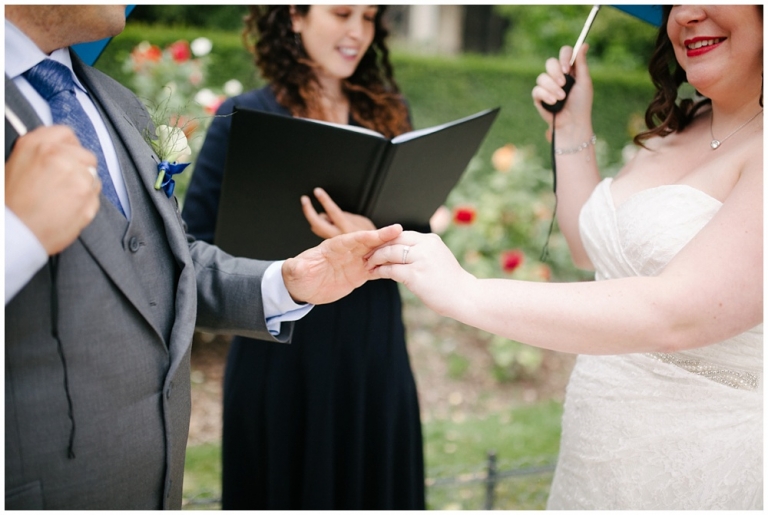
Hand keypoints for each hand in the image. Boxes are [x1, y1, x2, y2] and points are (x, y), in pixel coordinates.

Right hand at [5, 126, 100, 254]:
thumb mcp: (15, 166)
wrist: (14, 233)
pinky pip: (95, 196)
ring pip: (92, 177)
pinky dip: (86, 203)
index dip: (69, 146)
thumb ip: (40, 154)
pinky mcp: (88, 197)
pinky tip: (67, 210)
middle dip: (79, 168)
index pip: (66, 134)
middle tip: (64, 183)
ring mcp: (77, 177)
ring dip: (82, 186)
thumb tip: (58, 152)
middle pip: (86, 156)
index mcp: (36, 145)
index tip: (68, 155)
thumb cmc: (11, 205)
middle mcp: (59, 157)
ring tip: (61, 199)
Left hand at [282, 223, 401, 304]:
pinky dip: (386, 268)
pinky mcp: (357, 275)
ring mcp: (354, 263)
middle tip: (405, 234)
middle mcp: (347, 252)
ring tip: (408, 250)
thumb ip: (297, 266)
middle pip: (370, 244)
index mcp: (334, 247)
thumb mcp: (294, 271)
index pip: (356, 239)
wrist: (301, 288)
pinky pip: (375, 270)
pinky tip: (399, 267)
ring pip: (375, 255)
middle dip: (387, 239)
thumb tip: (295, 265)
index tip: (390, 230)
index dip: (374, 235)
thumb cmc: (296, 276)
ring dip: (390, 252)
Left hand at [301, 187, 375, 238]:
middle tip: (305, 200)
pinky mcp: (331, 245)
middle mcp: (337, 236)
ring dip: (316, 218)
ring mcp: (332, 241)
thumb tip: (333, 213)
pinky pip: (322, 232)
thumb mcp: (362, 221)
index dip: (324, 200)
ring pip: (317, 228)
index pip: (332, 211)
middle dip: (309, 210)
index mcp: (347, 228)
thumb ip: (347, 216)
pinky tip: (326, 222)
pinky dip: (321, 225)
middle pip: (317, 223)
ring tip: (316, 210)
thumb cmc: (368, 237)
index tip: (317, 191)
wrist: (372, 253)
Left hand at [366, 231, 474, 316]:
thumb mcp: (437, 258)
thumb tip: (401, 251)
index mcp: (430, 240)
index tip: (376, 247)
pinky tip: (375, 274)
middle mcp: (425, 246)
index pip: (402, 234)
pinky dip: (380, 271)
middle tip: (366, 255)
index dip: (386, 240)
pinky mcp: (415, 274)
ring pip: (390, 252)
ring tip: (368, 265)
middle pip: (393, 240)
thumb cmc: (450, 281)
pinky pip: (391, 269)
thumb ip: (422, 251)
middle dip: (377, 247)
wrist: (464, 296)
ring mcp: (421, 259)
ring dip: (376, 259)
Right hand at [531, 44, 593, 131]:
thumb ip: (582, 64)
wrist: (572, 123)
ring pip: (542, 77)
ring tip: (561, 98)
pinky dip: (546, 96)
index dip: (564, 57)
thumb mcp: (584, 82)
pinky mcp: (539, 97)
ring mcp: (547, 86)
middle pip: (550, 62)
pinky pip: (537, 90)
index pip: (564, 54)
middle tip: (563, 83)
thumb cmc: (581, 104)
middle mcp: (557, 76)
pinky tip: (553, 102)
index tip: (567, 69)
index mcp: (569, 70)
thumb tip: (584, 44)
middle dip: (556, 72)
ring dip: (553, 88)